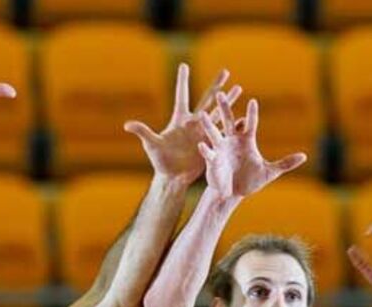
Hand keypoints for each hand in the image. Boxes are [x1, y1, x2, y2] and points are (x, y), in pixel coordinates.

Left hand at [124, 63, 240, 184]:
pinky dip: (232, 124)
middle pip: (207, 99)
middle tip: (225, 71)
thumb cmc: (160, 161)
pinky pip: (223, 131)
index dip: (182, 80)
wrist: (173, 178)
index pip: (182, 95)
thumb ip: (143, 132)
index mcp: (179, 120)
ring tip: (239, 88)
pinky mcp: (211, 143)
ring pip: (218, 113)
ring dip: (228, 102)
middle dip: (216, 85)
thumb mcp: (151, 145)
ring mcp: (203, 132)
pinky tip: (244, 117)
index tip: (184, 64)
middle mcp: (193, 123)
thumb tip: (127, 124)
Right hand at [198, 95, 305, 198]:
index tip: (253, 101)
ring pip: (214, 134)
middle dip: (225, 108)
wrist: (233, 193)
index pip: (250, 124)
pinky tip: (201, 144)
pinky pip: (208, 153)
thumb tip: (304, 156)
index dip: (251, 114)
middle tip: (220, 94)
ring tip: (202, 115)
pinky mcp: (212, 160)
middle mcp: (232, 141)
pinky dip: (205, 149)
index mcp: (246, 140)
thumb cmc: (250, 180)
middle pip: (228, 121)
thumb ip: (285, 163)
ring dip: (209, 125)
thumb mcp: (270, 172)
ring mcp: (221, 150)